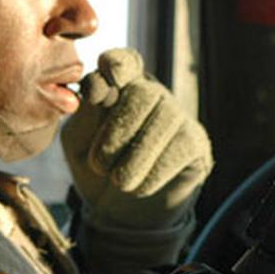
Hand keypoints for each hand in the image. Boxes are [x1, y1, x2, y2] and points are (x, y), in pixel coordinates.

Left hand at [61, 48, 212, 228]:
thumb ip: (85, 113)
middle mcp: (151, 94)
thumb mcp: (79, 141)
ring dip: (136, 157)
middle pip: (143, 93)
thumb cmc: (97, 168)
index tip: (104, 80)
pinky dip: (155, 171)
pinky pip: (180, 147)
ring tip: (119, 181)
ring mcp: (177, 116)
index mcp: (119, 87)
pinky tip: (140, 186)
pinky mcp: (195, 142)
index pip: (125, 61)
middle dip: (119, 130)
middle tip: (99, 164)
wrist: (122, 212)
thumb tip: (101, 87)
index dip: (117, 64)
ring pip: (164, 120)